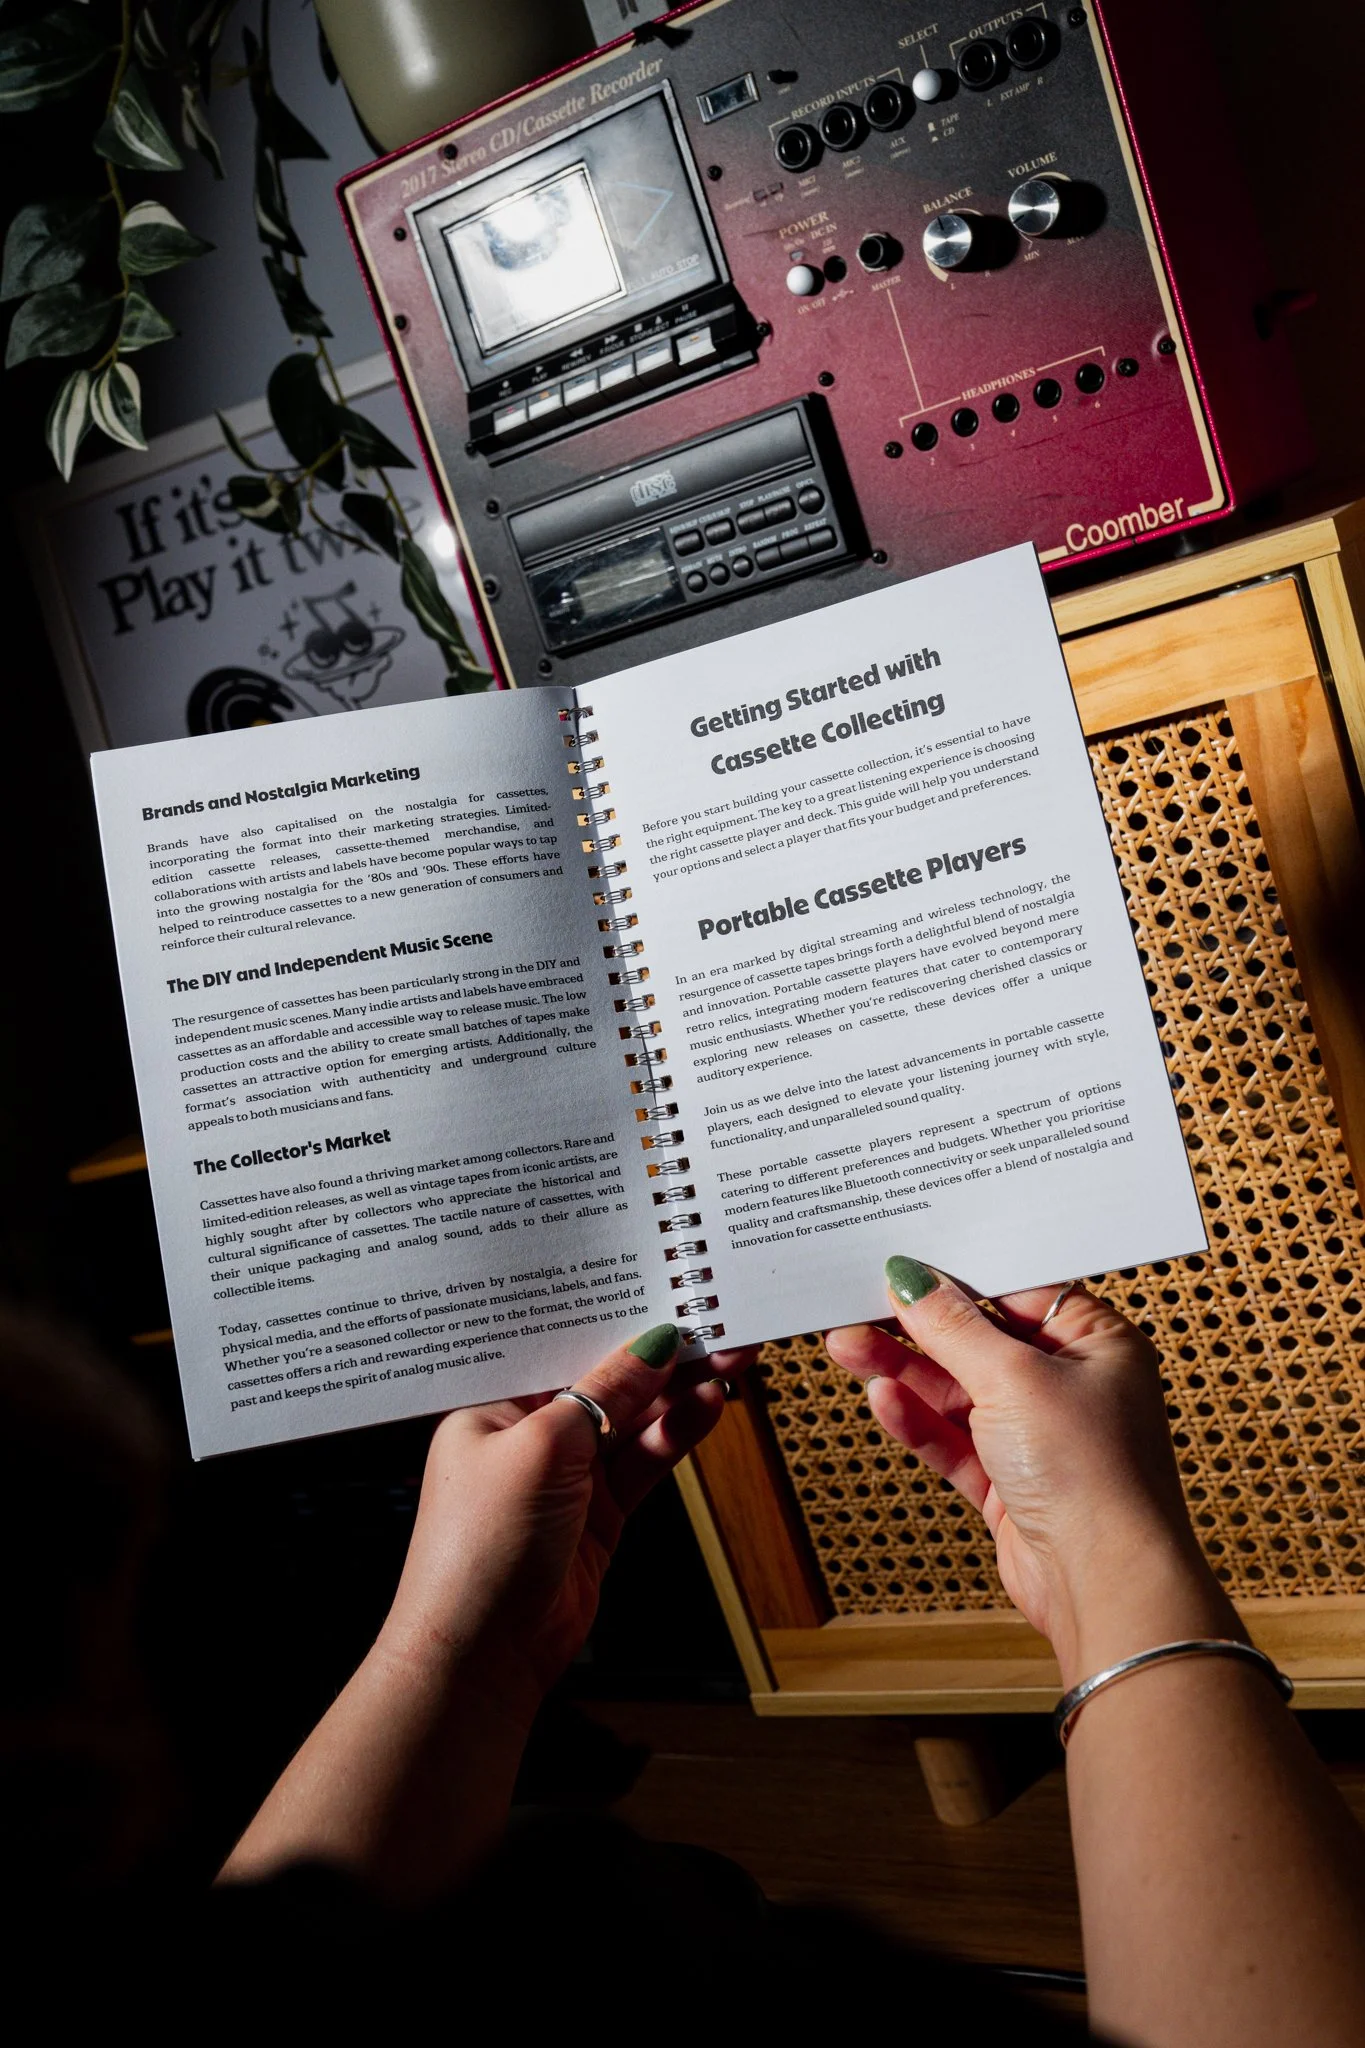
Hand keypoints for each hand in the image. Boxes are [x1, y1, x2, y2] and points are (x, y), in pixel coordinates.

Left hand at [380, 1325, 754, 1717]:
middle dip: (659, 1350)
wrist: (482, 1655)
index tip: (662, 1287)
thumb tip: (653, 1344)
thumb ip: (604, 1392)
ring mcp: (566, 1474)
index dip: (611, 1314)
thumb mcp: (542, 1448)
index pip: (560, 1342)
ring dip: (679, 1389)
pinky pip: (644, 1460)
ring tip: (730, 1354)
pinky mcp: (599, 1513)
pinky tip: (709, 1403)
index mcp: (490, 1402)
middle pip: (605, 1377)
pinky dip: (677, 1432)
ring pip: (633, 1417)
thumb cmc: (479, 1549)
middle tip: (714, 1316)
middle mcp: (527, 1432)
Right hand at [825, 1263, 1238, 1684]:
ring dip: (906, 1372)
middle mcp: (1072, 1387)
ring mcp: (1039, 1438)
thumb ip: (955, 1329)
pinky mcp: (1010, 1483)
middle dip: (919, 1328)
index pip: (1018, 1292)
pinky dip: (918, 1420)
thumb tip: (915, 1282)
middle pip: (980, 1341)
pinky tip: (883, 1398)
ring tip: (850, 1346)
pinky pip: (954, 1441)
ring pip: (958, 1392)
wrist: (1103, 1584)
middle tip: (861, 1307)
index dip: (960, 1278)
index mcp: (1098, 1343)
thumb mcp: (1014, 1378)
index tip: (907, 1267)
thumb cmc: (1094, 1474)